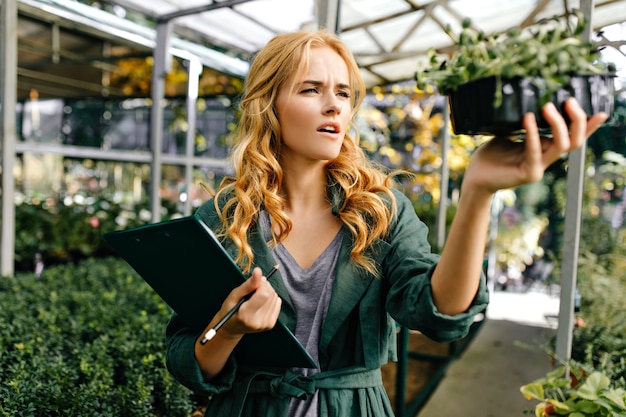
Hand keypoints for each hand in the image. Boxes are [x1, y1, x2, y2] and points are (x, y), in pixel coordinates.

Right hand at [217, 267, 281, 337]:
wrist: (232, 327)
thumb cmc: (230, 309)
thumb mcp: (234, 295)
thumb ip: (248, 284)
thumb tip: (258, 271)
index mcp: (246, 315)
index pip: (264, 294)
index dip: (261, 284)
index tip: (255, 282)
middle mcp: (258, 321)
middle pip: (270, 294)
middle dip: (263, 287)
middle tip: (253, 290)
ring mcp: (266, 324)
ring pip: (275, 297)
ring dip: (267, 292)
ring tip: (255, 297)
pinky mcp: (271, 324)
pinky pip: (278, 302)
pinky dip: (271, 298)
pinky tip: (261, 302)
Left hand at [463, 98, 607, 195]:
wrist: (475, 177)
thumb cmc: (492, 156)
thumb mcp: (509, 134)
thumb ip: (523, 123)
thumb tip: (529, 100)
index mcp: (545, 148)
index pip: (572, 136)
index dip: (589, 126)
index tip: (601, 112)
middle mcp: (546, 158)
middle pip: (575, 141)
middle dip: (578, 121)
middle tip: (568, 100)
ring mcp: (539, 167)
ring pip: (561, 146)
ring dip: (558, 125)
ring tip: (548, 106)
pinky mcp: (527, 173)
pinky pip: (534, 151)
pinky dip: (533, 134)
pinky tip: (529, 119)